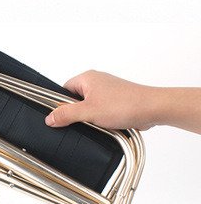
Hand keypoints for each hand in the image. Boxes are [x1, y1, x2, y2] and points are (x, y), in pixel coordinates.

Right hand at [44, 71, 200, 133]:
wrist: (153, 108)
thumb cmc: (126, 104)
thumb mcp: (88, 112)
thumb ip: (66, 114)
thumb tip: (50, 118)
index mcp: (86, 78)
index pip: (62, 91)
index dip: (60, 105)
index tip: (60, 116)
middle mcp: (96, 82)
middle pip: (75, 100)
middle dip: (77, 113)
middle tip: (82, 121)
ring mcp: (107, 91)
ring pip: (88, 107)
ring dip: (91, 118)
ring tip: (98, 122)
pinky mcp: (116, 101)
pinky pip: (101, 111)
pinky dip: (102, 119)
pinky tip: (106, 125)